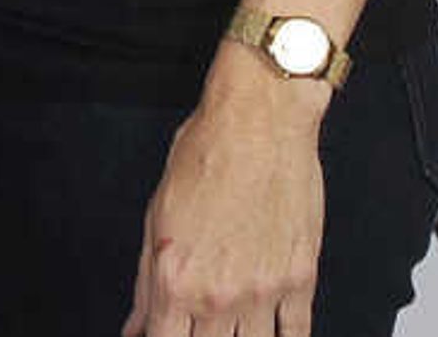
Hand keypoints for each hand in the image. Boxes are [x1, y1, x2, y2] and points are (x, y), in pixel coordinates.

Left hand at [122, 48, 327, 336]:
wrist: (259, 122)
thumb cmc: (208, 154)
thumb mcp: (157, 215)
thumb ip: (146, 281)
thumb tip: (136, 324)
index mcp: (176, 278)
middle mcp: (220, 292)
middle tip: (199, 327)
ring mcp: (263, 291)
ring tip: (230, 328)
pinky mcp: (300, 279)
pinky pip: (295, 333)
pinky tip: (271, 336)